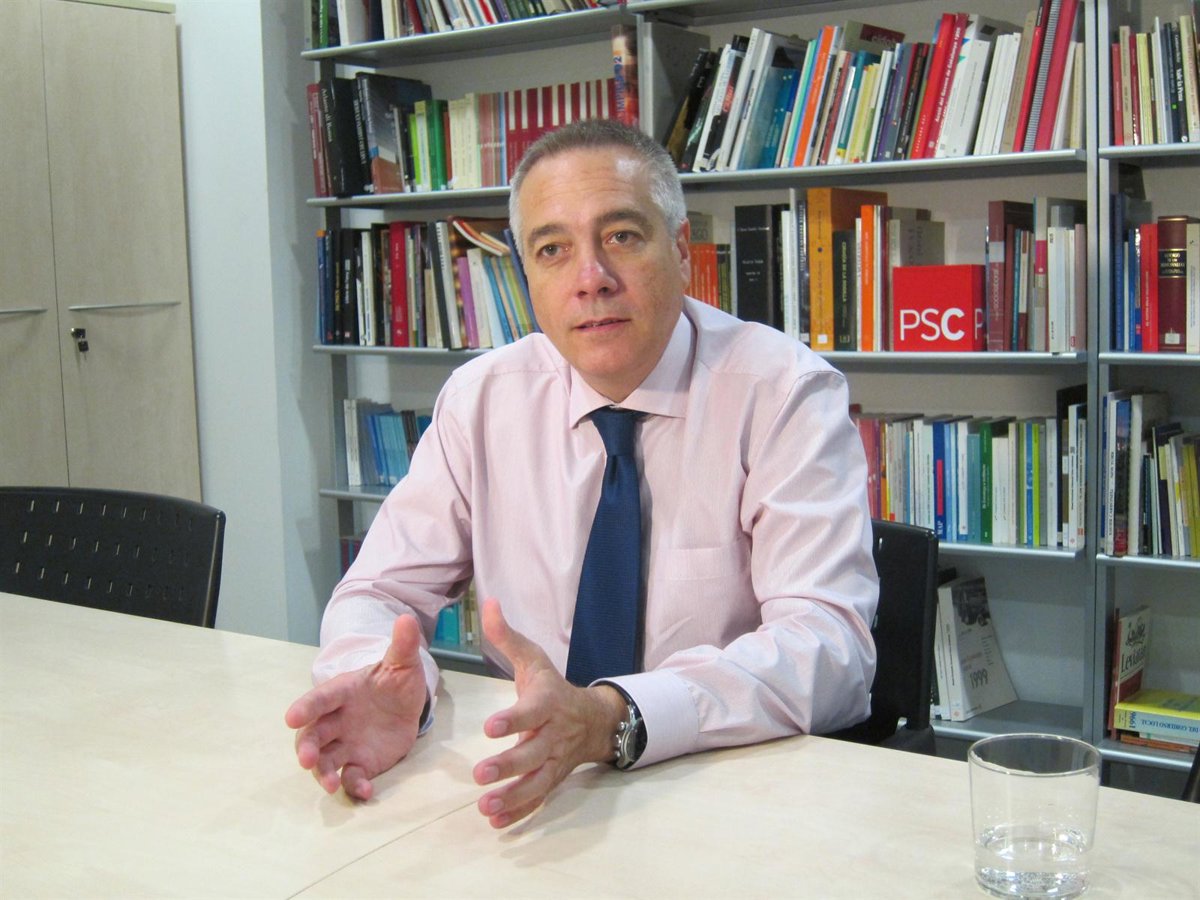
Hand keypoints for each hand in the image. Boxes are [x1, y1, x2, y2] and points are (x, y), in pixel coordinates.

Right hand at [284, 614, 427, 800]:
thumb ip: (402, 646)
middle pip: (313, 735)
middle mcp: (337, 720)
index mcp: (342, 692)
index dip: (305, 707)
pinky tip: (366, 792)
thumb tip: (407, 619)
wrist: (407, 704)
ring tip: (331, 785)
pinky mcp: (360, 763)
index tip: (291, 717)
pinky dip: (355, 786)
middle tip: (306, 760)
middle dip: (306, 747)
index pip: (320, 698)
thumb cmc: (395, 680)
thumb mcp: (402, 663)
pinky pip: (352, 777)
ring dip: (323, 773)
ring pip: (325, 760)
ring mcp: (346, 743)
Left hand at [472, 598, 625, 828]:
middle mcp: (554, 734)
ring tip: (485, 807)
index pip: (532, 711)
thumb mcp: (533, 659)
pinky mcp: (554, 779)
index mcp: (548, 702)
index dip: (513, 720)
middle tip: (479, 775)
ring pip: (537, 782)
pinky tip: (496, 824)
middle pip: (533, 752)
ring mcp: (556, 760)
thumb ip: (507, 637)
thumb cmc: (553, 686)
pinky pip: (540, 799)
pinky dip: (520, 813)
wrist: (594, 719)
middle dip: (508, 765)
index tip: (490, 727)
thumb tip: (487, 603)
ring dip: (513, 796)